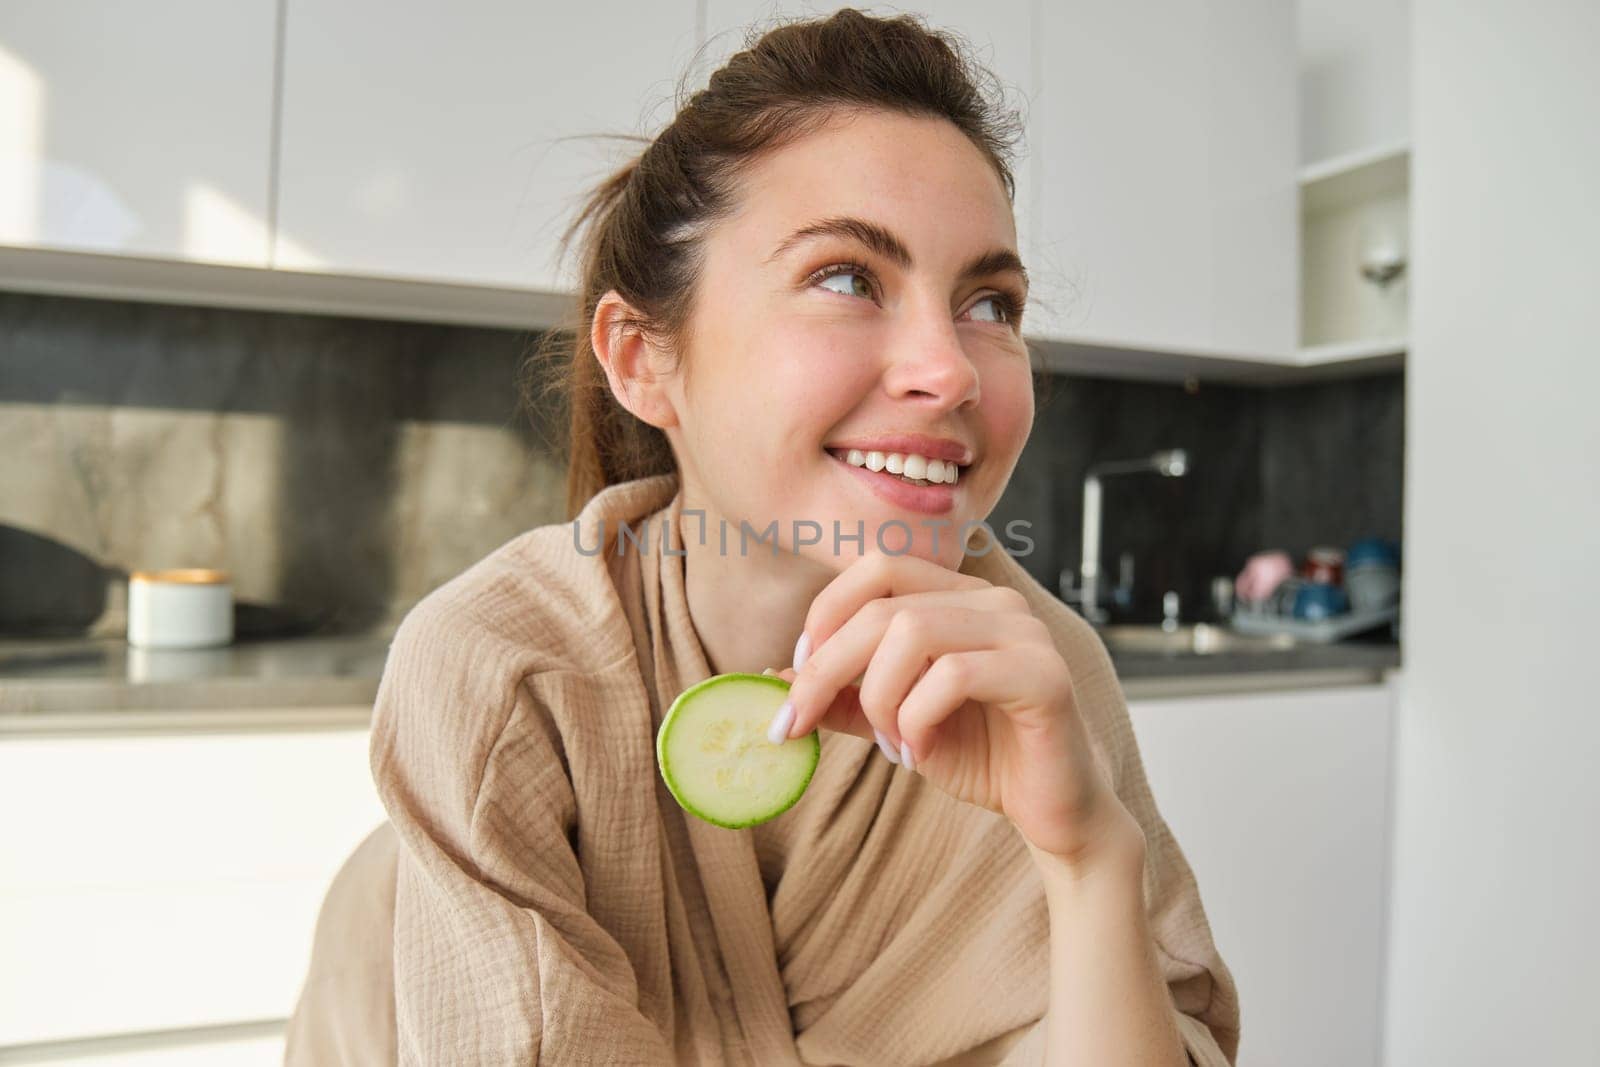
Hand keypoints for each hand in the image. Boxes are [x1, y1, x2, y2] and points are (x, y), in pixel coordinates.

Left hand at [772, 546, 1140, 868]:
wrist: (1056, 813)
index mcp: (961, 597)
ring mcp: (1025, 633)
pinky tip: (922, 754)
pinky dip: (917, 719)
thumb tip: (773, 675)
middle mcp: (996, 602)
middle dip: (826, 667)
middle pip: (884, 605)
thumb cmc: (982, 757)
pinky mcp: (1045, 676)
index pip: (876, 567)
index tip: (796, 676)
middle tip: (800, 722)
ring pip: (912, 631)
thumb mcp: (894, 722)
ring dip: (879, 698)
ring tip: (891, 745)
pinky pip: (954, 675)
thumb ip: (844, 696)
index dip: (824, 616)